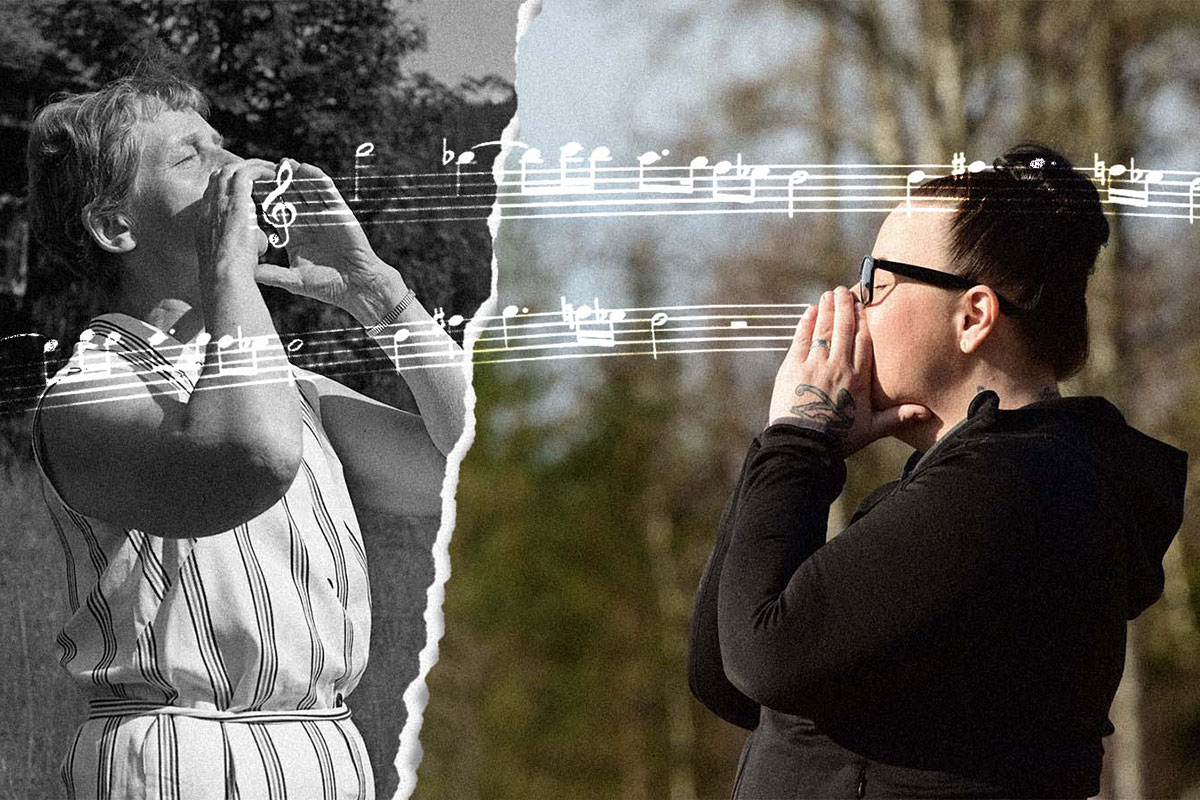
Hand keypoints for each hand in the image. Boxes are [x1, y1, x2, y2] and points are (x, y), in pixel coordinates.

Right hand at [196, 159, 276, 275]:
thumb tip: (261, 243)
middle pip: (218, 177)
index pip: (212, 195)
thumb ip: (245, 245)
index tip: (244, 189)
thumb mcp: (232, 257)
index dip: (227, 187)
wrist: (225, 276)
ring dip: (250, 166)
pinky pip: (245, 174)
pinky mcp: (234, 201)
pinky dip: (259, 170)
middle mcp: (208, 208)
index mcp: (204, 222)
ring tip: (268, 169)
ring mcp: (218, 203)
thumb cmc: (231, 275)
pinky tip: (273, 173)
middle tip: (258, 172)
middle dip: (238, 170)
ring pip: (230, 170)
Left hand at [253, 160, 400, 320]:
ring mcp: (324, 216)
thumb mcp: (294, 280)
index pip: (276, 215)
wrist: (357, 286)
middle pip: (290, 198)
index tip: (249, 189)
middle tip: (263, 168)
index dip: (264, 202)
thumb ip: (272, 274)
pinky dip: (317, 179)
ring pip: (306, 191)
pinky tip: (306, 168)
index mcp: (295, 237)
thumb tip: (247, 273)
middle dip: (278, 184)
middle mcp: (308, 224)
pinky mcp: (339, 212)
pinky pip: (327, 192)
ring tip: (283, 162)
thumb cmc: (327, 286)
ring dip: (295, 176)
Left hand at [768, 286, 929, 455]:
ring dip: (826, 309)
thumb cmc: (838, 440)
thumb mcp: (871, 429)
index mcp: (858, 378)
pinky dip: (805, 323)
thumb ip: (898, 417)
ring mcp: (814, 364)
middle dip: (844, 306)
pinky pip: (801, 338)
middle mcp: (838, 366)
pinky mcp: (792, 367)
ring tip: (828, 295)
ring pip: (823, 329)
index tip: (862, 306)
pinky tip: (809, 312)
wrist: (803, 445)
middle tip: (843, 291)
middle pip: (844, 328)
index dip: (863, 321)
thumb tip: (927, 414)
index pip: (863, 341)